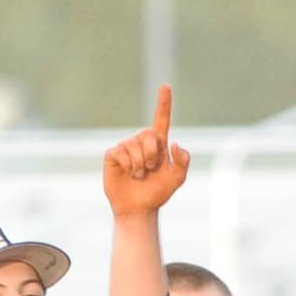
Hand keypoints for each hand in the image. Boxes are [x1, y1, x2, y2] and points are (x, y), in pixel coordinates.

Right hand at [103, 85, 189, 216]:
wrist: (138, 208)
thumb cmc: (157, 193)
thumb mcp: (177, 179)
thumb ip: (183, 161)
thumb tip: (174, 143)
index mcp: (158, 144)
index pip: (161, 120)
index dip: (163, 104)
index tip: (166, 86)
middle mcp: (141, 142)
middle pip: (149, 136)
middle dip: (153, 155)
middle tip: (150, 169)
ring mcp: (126, 146)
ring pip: (135, 147)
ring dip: (140, 165)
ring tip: (138, 174)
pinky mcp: (113, 154)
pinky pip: (122, 153)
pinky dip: (128, 166)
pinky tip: (127, 173)